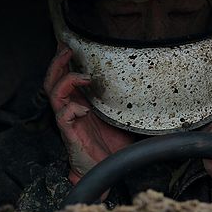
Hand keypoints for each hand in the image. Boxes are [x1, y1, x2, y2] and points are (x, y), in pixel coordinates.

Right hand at [44, 45, 135, 184]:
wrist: (106, 170)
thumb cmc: (112, 145)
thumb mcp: (124, 117)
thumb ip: (130, 102)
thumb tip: (157, 89)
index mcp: (80, 101)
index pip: (66, 75)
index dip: (65, 58)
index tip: (70, 41)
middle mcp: (71, 107)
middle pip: (53, 79)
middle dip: (58, 62)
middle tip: (68, 49)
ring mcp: (68, 120)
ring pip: (54, 93)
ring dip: (65, 80)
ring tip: (82, 75)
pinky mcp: (69, 133)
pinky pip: (62, 116)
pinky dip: (71, 109)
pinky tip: (84, 109)